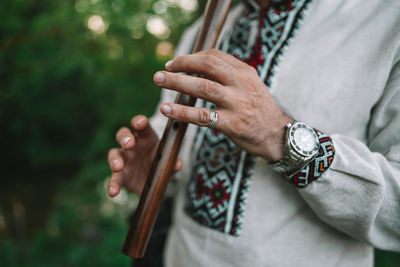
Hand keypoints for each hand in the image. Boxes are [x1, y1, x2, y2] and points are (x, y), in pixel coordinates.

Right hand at [107, 115, 181, 196]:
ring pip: (114, 154)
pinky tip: (112, 191)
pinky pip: (114, 178)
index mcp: (146, 137)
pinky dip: (112, 184)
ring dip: (115, 159)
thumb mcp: (168, 163)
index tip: (141, 123)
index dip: (140, 122)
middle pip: (124, 135)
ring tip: (118, 166)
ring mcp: (124, 159)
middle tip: (129, 144)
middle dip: (125, 138)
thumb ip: (172, 163)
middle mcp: (132, 145)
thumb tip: (178, 164)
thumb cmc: (159, 163)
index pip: (142, 126)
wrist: (153, 181)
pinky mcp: (121, 175)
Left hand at [153, 49, 291, 161]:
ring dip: (178, 82)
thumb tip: (200, 66)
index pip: (215, 56)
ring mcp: (237, 104)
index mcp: (245, 72)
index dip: (191, 57)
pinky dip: (182, 112)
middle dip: (182, 65)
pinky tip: (167, 110)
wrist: (277, 135)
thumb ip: (230, 75)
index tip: (176, 63)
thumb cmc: (259, 110)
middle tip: (163, 69)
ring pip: (203, 88)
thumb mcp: (251, 86)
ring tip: (159, 81)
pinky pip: (203, 116)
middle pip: (207, 67)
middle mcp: (242, 84)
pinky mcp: (232, 124)